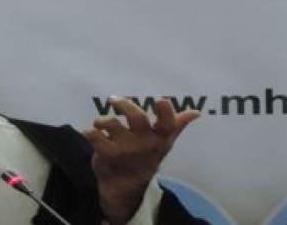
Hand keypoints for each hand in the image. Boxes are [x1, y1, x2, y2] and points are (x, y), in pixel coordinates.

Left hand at [85, 96, 198, 224]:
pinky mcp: (106, 155)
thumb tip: (196, 112)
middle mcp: (143, 142)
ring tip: (100, 122)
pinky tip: (91, 132)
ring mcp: (124, 149)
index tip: (161, 100)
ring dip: (102, 120)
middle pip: (136, 118)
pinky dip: (90, 132)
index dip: (165, 112)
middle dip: (125, 105)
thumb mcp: (164, 142)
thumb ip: (177, 124)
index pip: (167, 124)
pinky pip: (95, 137)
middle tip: (114, 99)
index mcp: (159, 137)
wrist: (126, 186)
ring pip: (111, 124)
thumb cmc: (147, 156)